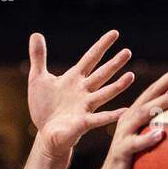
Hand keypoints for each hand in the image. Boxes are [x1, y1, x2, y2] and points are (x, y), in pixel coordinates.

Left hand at [28, 30, 135, 160]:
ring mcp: (85, 107)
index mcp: (74, 79)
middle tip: (128, 52)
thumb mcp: (37, 79)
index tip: (115, 33)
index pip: (91, 58)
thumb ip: (39, 57)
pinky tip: (124, 112)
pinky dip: (111, 115)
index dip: (102, 46)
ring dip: (117, 86)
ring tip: (131, 76)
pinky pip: (99, 119)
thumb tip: (36, 34)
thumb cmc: (44, 108)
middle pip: (101, 74)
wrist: (46, 135)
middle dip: (114, 63)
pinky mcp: (83, 123)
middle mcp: (84, 91)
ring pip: (104, 94)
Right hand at [96, 61, 167, 168]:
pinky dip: (148, 138)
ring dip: (163, 101)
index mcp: (139, 114)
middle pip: (153, 91)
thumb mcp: (155, 150)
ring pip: (144, 112)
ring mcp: (124, 133)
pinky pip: (135, 143)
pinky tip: (162, 134)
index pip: (160, 90)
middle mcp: (130, 118)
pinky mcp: (120, 151)